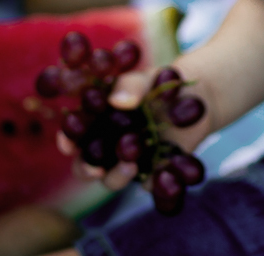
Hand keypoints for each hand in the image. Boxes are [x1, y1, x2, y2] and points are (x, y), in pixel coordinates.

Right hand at [56, 65, 212, 190]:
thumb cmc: (160, 84)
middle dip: (86, 169)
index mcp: (95, 123)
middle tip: (94, 169)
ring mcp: (129, 163)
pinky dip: (156, 184)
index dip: (68, 140)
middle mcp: (106, 147)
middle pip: (86, 166)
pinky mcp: (154, 174)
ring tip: (131, 164)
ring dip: (117, 176)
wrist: (195, 97)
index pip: (74, 136)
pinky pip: (151, 185)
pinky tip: (163, 176)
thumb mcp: (146, 79)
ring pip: (114, 180)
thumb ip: (131, 86)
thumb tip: (120, 101)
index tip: (68, 144)